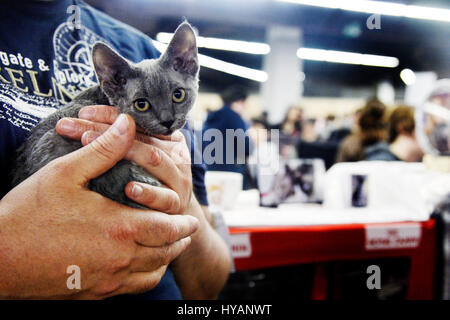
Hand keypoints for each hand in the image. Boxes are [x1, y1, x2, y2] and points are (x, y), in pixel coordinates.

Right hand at [0, 114, 197, 298]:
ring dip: (168, 257)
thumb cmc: (29, 214)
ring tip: (173, 246)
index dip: (183, 223)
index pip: (168, 228)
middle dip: (181, 239)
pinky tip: (144, 266)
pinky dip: (148, 276)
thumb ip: (103, 149)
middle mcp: (121, 258)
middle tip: (188, 231)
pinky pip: (134, 288)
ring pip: (153, 271)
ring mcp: (109, 279)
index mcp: (120, 227)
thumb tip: (127, 124)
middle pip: (166, 251)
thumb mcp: (65, 173)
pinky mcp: (95, 293)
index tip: (192, 219)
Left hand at [55, 105, 192, 213]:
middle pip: (140, 137)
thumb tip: (82, 118)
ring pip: (155, 158)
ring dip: (129, 153)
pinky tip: (130, 190)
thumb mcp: (137, 157)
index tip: (83, 114)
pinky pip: (165, 196)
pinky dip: (148, 193)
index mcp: (165, 138)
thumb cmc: (148, 183)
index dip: (110, 115)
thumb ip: (119, 140)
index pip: (137, 120)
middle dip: (108, 133)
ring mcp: (177, 178)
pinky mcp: (177, 203)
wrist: (173, 218)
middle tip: (80, 133)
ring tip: (101, 153)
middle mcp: (175, 154)